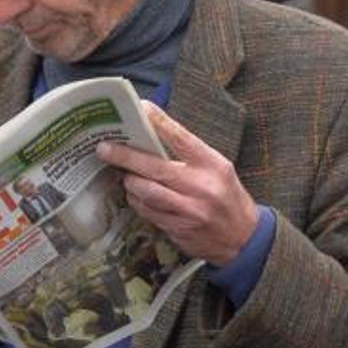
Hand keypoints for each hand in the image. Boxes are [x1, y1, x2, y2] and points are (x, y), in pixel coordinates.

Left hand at [96, 103, 258, 266]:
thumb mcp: (218, 168)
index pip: (182, 139)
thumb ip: (190, 154)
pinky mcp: (178, 229)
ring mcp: (189, 211)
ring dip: (130, 182)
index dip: (159, 122)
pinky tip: (135, 195)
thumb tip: (154, 133)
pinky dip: (138, 201)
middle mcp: (201, 187)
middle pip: (155, 168)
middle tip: (104, 148)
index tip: (140, 109)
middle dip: (125, 156)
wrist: (243, 239)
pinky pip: (148, 212)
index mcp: (213, 165)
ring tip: (123, 174)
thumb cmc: (227, 197)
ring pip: (147, 192)